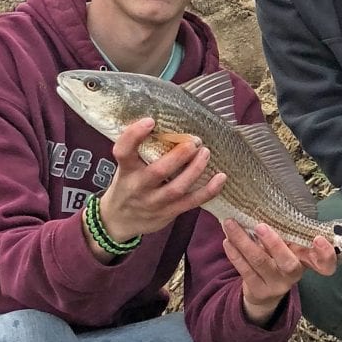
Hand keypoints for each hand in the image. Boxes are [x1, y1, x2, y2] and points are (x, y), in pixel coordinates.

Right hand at [96, 118, 226, 244]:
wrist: (120, 220)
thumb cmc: (128, 186)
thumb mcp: (126, 168)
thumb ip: (140, 151)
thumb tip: (165, 123)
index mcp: (126, 170)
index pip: (123, 151)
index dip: (134, 135)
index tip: (150, 121)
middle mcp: (138, 187)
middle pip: (158, 171)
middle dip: (179, 154)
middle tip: (194, 141)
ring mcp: (154, 202)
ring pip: (177, 187)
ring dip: (195, 169)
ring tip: (206, 153)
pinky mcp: (169, 212)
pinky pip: (192, 202)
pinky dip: (209, 190)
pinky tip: (221, 177)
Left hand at [222, 220, 336, 324]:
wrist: (264, 292)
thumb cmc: (277, 259)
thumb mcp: (288, 247)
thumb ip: (286, 233)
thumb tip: (267, 205)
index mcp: (306, 260)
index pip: (324, 263)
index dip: (325, 253)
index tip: (318, 239)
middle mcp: (294, 274)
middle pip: (288, 263)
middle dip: (274, 243)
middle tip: (260, 225)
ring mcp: (276, 285)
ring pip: (260, 262)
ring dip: (243, 241)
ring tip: (230, 224)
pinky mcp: (258, 291)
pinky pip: (245, 270)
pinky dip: (235, 254)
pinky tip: (228, 241)